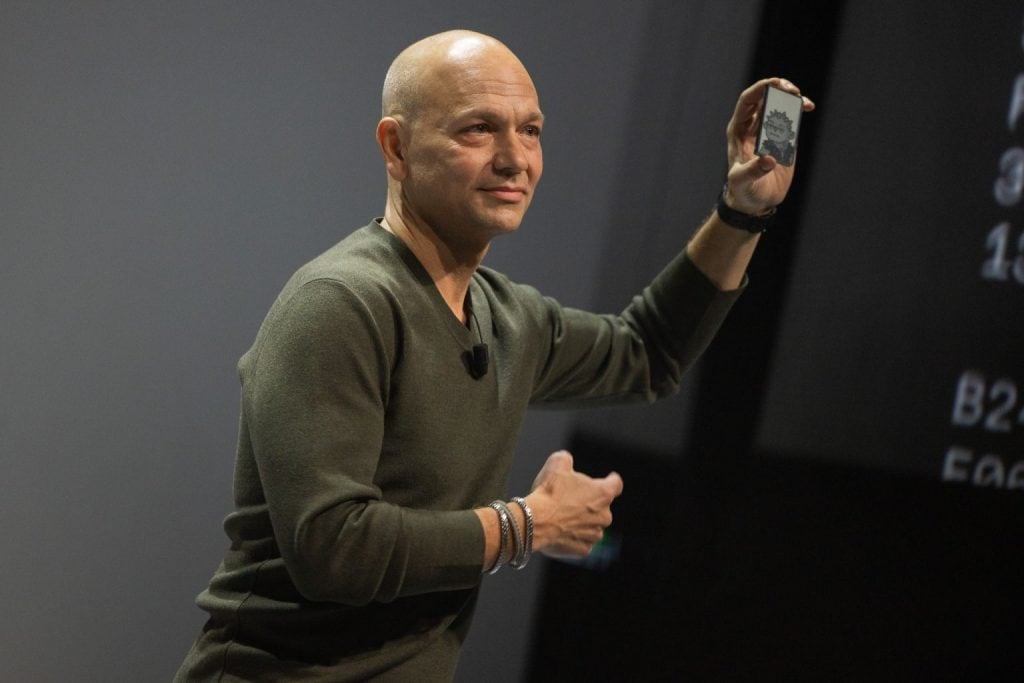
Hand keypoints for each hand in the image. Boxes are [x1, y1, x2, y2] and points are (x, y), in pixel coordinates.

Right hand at [525, 450, 623, 557]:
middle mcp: (605, 516)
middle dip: (589, 504)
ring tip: (562, 517)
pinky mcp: (583, 550)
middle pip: (602, 507)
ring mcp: (594, 535)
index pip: (616, 484)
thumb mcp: (557, 464)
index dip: (611, 480)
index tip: (610, 479)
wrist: (535, 522)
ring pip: (592, 526)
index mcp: (603, 493)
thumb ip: (566, 459)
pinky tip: (559, 531)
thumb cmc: (548, 492)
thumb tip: (566, 460)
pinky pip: (580, 542)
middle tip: (569, 500)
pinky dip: (573, 537)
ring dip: (581, 522)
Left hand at [724, 77, 814, 214]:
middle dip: (779, 88)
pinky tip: (808, 107)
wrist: (755, 202)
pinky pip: (791, 117)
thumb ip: (753, 171)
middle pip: (764, 97)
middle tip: (793, 90)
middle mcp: (752, 126)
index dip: (761, 89)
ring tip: (804, 102)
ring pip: (779, 104)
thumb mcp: (742, 182)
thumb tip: (769, 159)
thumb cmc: (743, 191)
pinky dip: (799, 109)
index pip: (748, 101)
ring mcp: (769, 130)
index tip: (777, 85)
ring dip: (791, 98)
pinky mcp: (783, 138)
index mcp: (738, 130)